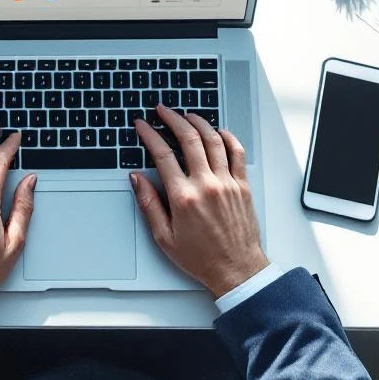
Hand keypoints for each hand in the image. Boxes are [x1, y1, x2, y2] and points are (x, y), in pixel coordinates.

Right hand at [131, 104, 268, 297]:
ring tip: (186, 115)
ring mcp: (227, 183)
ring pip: (213, 140)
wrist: (237, 269)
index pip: (162, 154)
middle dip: (172, 119)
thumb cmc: (201, 257)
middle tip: (162, 110)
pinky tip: (218, 131)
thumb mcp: (164, 237)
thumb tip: (136, 179)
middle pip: (188, 138)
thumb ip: (149, 204)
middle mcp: (206, 185)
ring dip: (198, 122)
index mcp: (183, 197)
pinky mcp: (242, 185)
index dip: (149, 135)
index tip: (142, 125)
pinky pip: (237, 152)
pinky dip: (227, 137)